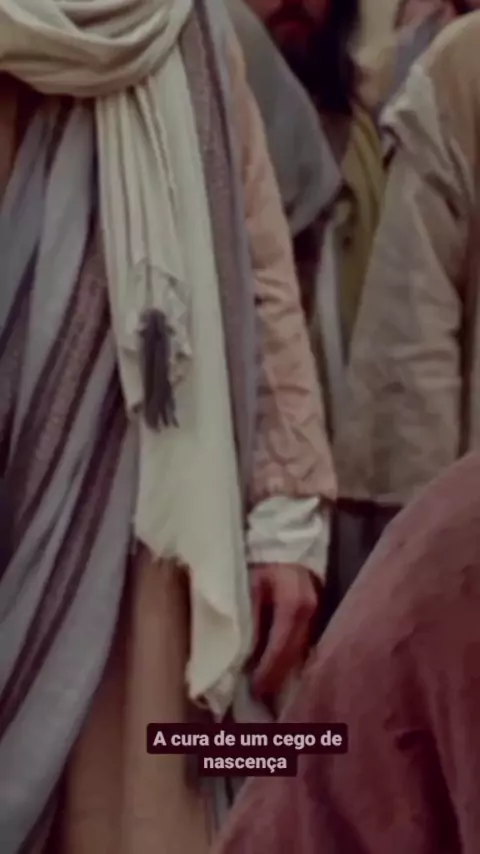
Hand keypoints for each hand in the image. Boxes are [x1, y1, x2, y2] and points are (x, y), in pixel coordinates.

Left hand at [249, 563, 319, 699]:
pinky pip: (304, 640)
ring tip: (267, 687)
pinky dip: (291, 655)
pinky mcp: (316, 611)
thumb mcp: (247, 587)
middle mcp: (311, 609)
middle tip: (260, 697)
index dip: (267, 671)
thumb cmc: (257, 562)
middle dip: (278, 676)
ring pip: (302, 649)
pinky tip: (280, 667)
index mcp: (294, 604)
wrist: (277, 540)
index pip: (282, 648)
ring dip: (286, 669)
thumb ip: (249, 620)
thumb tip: (245, 657)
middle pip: (295, 653)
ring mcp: (317, 610)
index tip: (253, 689)